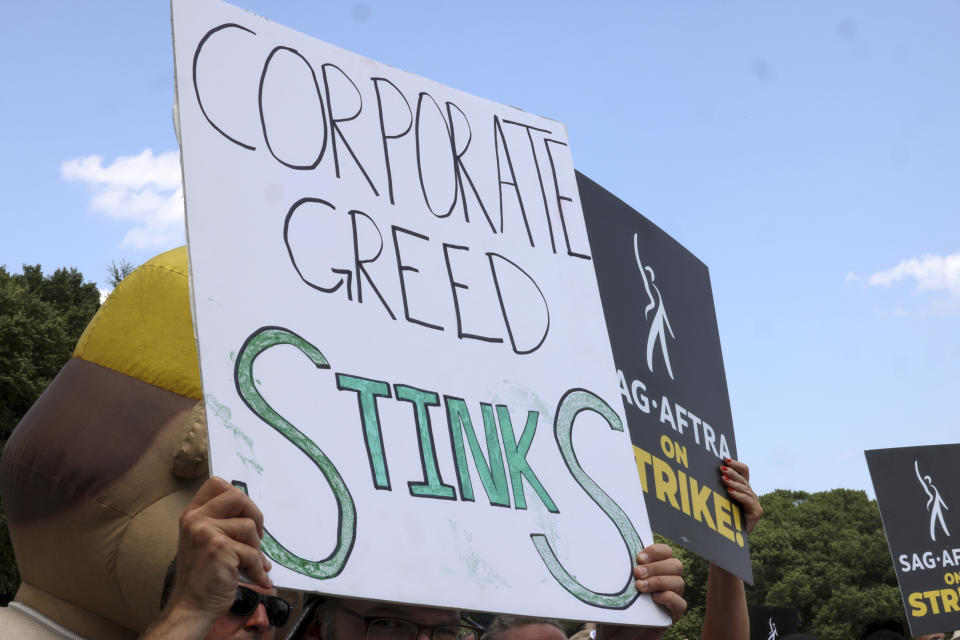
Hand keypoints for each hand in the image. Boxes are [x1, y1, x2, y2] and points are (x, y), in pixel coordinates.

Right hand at [142, 477, 270, 637]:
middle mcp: (196, 519)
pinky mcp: (220, 548)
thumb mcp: (204, 541)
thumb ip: (221, 522)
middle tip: (258, 535)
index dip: (237, 496)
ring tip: (251, 563)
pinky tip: (258, 577)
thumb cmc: (203, 576)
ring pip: (249, 526)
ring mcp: (206, 532)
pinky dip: (258, 568)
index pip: (216, 483)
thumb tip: (252, 512)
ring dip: (256, 549)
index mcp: (192, 515)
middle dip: (255, 515)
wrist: (192, 606)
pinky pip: (252, 552)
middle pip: (237, 496)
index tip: (244, 514)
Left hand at [595, 544, 685, 639]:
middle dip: (656, 567)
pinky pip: (681, 604)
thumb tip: (607, 553)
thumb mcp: (613, 587)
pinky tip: (654, 598)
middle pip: (676, 565)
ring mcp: (670, 599)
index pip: (666, 552)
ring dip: (659, 581)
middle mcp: (666, 582)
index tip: (639, 557)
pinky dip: (669, 598)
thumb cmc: (614, 607)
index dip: (656, 551)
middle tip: (637, 573)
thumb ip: (617, 571)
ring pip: (679, 582)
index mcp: (654, 569)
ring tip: (640, 587)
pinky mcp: (671, 615)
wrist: (614, 635)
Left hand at [720, 459, 761, 533]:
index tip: (725, 459)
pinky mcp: (757, 512)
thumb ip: (718, 487)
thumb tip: (705, 470)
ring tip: (723, 479)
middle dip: (732, 472)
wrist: (729, 540)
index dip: (736, 464)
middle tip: (721, 468)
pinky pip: (748, 500)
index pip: (744, 471)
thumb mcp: (719, 500)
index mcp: (743, 489)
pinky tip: (730, 492)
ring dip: (733, 483)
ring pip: (745, 488)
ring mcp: (755, 503)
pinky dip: (738, 495)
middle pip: (744, 478)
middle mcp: (751, 494)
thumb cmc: (721, 519)